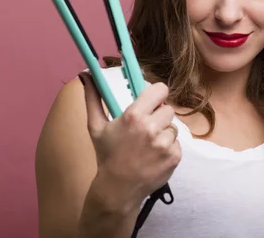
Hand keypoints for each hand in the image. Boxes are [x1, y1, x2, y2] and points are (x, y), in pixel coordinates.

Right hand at [78, 72, 181, 205]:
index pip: (160, 90)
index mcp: (134, 116)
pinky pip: (177, 143)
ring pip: (173, 127)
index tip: (153, 100)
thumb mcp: (96, 126)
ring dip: (163, 133)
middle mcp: (151, 128)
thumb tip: (86, 75)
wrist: (117, 189)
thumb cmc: (107, 155)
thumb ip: (93, 98)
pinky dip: (168, 148)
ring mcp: (164, 143)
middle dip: (159, 116)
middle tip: (146, 128)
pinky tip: (154, 156)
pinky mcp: (174, 157)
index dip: (157, 94)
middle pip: (168, 109)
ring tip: (148, 145)